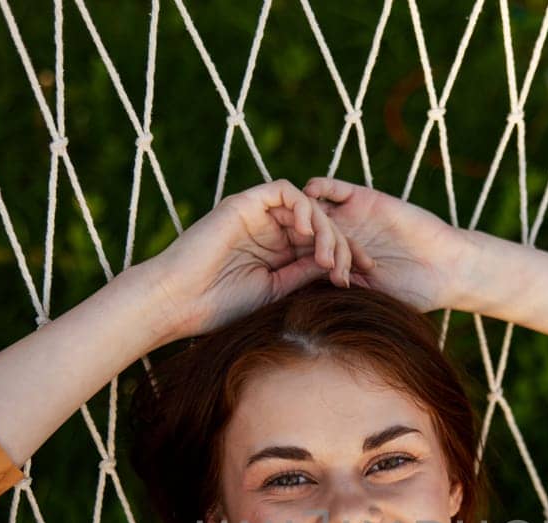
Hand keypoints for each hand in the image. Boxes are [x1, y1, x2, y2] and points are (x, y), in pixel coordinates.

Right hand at [148, 179, 375, 338]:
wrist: (181, 301)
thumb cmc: (223, 306)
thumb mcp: (277, 292)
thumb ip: (305, 273)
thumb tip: (339, 264)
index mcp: (279, 254)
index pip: (323, 245)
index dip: (348, 256)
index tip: (367, 276)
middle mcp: (271, 231)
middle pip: (321, 223)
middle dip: (343, 244)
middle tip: (349, 270)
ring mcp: (259, 216)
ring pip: (308, 206)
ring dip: (325, 228)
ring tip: (327, 257)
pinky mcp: (246, 203)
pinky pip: (283, 191)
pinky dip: (301, 206)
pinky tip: (306, 232)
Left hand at [289, 177, 472, 312]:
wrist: (445, 267)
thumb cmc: (413, 292)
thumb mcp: (372, 297)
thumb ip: (344, 294)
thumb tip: (309, 306)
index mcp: (336, 263)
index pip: (302, 259)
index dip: (284, 262)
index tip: (268, 270)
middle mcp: (340, 238)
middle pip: (301, 232)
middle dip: (289, 237)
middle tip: (279, 244)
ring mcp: (350, 218)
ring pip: (314, 209)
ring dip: (301, 212)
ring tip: (292, 218)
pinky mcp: (364, 199)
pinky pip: (336, 189)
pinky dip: (321, 188)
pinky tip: (310, 192)